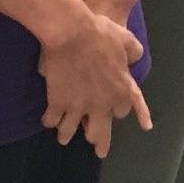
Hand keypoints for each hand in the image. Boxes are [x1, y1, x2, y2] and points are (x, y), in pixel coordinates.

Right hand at [39, 0, 152, 159]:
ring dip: (67, 135)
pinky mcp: (57, 103)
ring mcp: (78, 106)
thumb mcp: (126, 38)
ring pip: (71, 131)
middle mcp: (101, 105)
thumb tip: (136, 58)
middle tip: (98, 150)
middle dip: (99, 141)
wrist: (71, 32)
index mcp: (121, 91)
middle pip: (100, 133)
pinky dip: (49, 121)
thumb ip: (134, 50)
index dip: (119, 110)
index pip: (123, 111)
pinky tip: (47, 121)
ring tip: (64, 138)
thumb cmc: (100, 33)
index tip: (126, 117)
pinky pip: (52, 120)